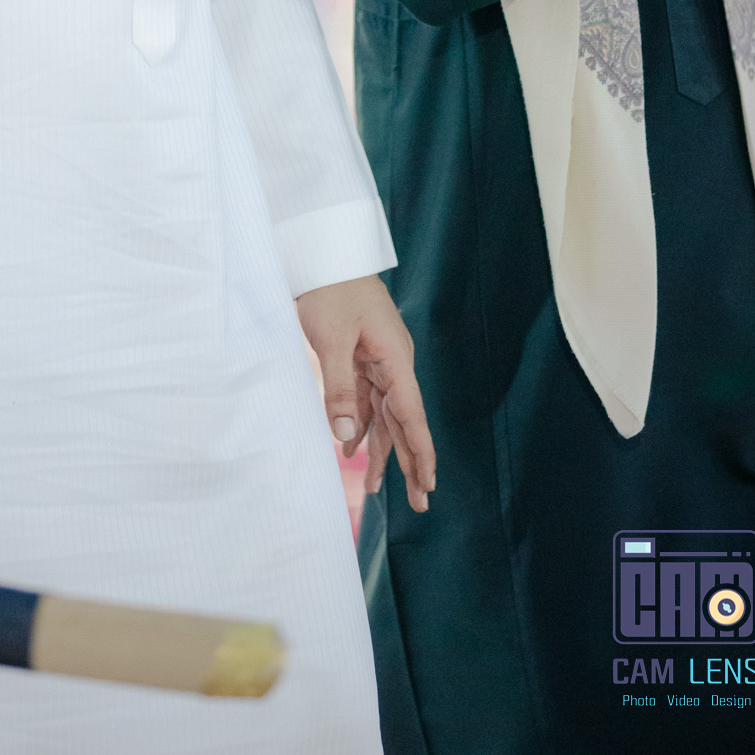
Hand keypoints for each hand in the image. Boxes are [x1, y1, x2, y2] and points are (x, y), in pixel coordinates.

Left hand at [296, 275, 435, 514]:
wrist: (324, 251)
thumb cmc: (331, 288)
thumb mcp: (331, 339)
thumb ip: (340, 389)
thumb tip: (348, 438)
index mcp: (395, 358)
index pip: (412, 415)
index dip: (421, 453)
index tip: (429, 486)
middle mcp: (393, 362)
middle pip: (404, 421)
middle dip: (410, 462)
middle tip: (418, 504)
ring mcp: (378, 359)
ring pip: (384, 414)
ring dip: (381, 449)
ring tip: (374, 489)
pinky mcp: (360, 355)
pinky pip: (366, 398)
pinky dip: (360, 425)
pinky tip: (351, 450)